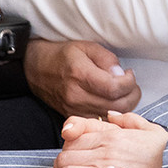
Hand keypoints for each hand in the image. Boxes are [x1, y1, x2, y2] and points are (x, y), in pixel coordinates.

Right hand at [25, 38, 140, 118]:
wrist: (35, 68)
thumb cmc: (62, 55)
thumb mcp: (86, 46)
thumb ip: (107, 60)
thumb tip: (121, 75)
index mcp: (80, 74)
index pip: (114, 88)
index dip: (129, 83)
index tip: (130, 75)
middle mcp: (76, 95)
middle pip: (116, 106)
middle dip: (132, 95)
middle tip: (132, 85)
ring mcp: (74, 109)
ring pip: (110, 116)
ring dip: (124, 106)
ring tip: (123, 92)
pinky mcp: (73, 116)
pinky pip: (100, 121)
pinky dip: (111, 113)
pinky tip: (112, 101)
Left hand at [41, 111, 167, 167]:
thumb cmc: (164, 148)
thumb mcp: (147, 126)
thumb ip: (126, 119)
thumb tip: (110, 115)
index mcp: (111, 135)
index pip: (74, 136)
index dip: (68, 143)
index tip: (71, 149)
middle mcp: (105, 151)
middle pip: (66, 155)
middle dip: (61, 162)